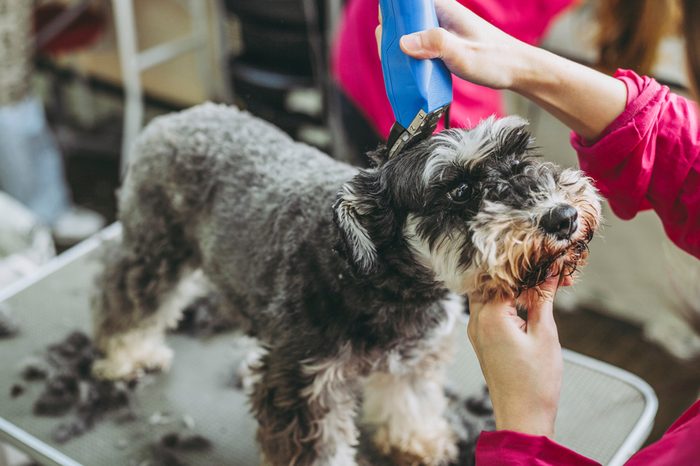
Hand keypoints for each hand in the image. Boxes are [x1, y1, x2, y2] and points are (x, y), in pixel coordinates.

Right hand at [376, 0, 530, 89]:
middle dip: (392, 37)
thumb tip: (404, 42)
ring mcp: (439, 32)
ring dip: (400, 51)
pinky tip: (410, 74)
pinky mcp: (441, 46)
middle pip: (403, 20)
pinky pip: (418, 48)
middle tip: (391, 58)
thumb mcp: (464, 54)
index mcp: (443, 9)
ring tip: (398, 69)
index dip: (391, 15)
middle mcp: (439, 17)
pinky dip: (410, 60)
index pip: (407, 3)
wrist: (516, 70)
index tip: (386, 34)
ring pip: (408, 36)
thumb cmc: (496, 59)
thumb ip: (436, 44)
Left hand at [467, 278, 562, 437]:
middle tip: (543, 271)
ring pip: (488, 295)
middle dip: (516, 273)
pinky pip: (488, 311)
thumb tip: (549, 272)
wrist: (522, 417)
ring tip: (540, 287)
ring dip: (511, 288)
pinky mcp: (481, 340)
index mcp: (490, 316)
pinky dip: (506, 303)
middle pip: (490, 282)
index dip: (528, 266)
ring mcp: (476, 331)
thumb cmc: (535, 382)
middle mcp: (476, 321)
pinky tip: (528, 304)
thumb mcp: (545, 333)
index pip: (504, 275)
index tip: (548, 260)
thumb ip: (543, 298)